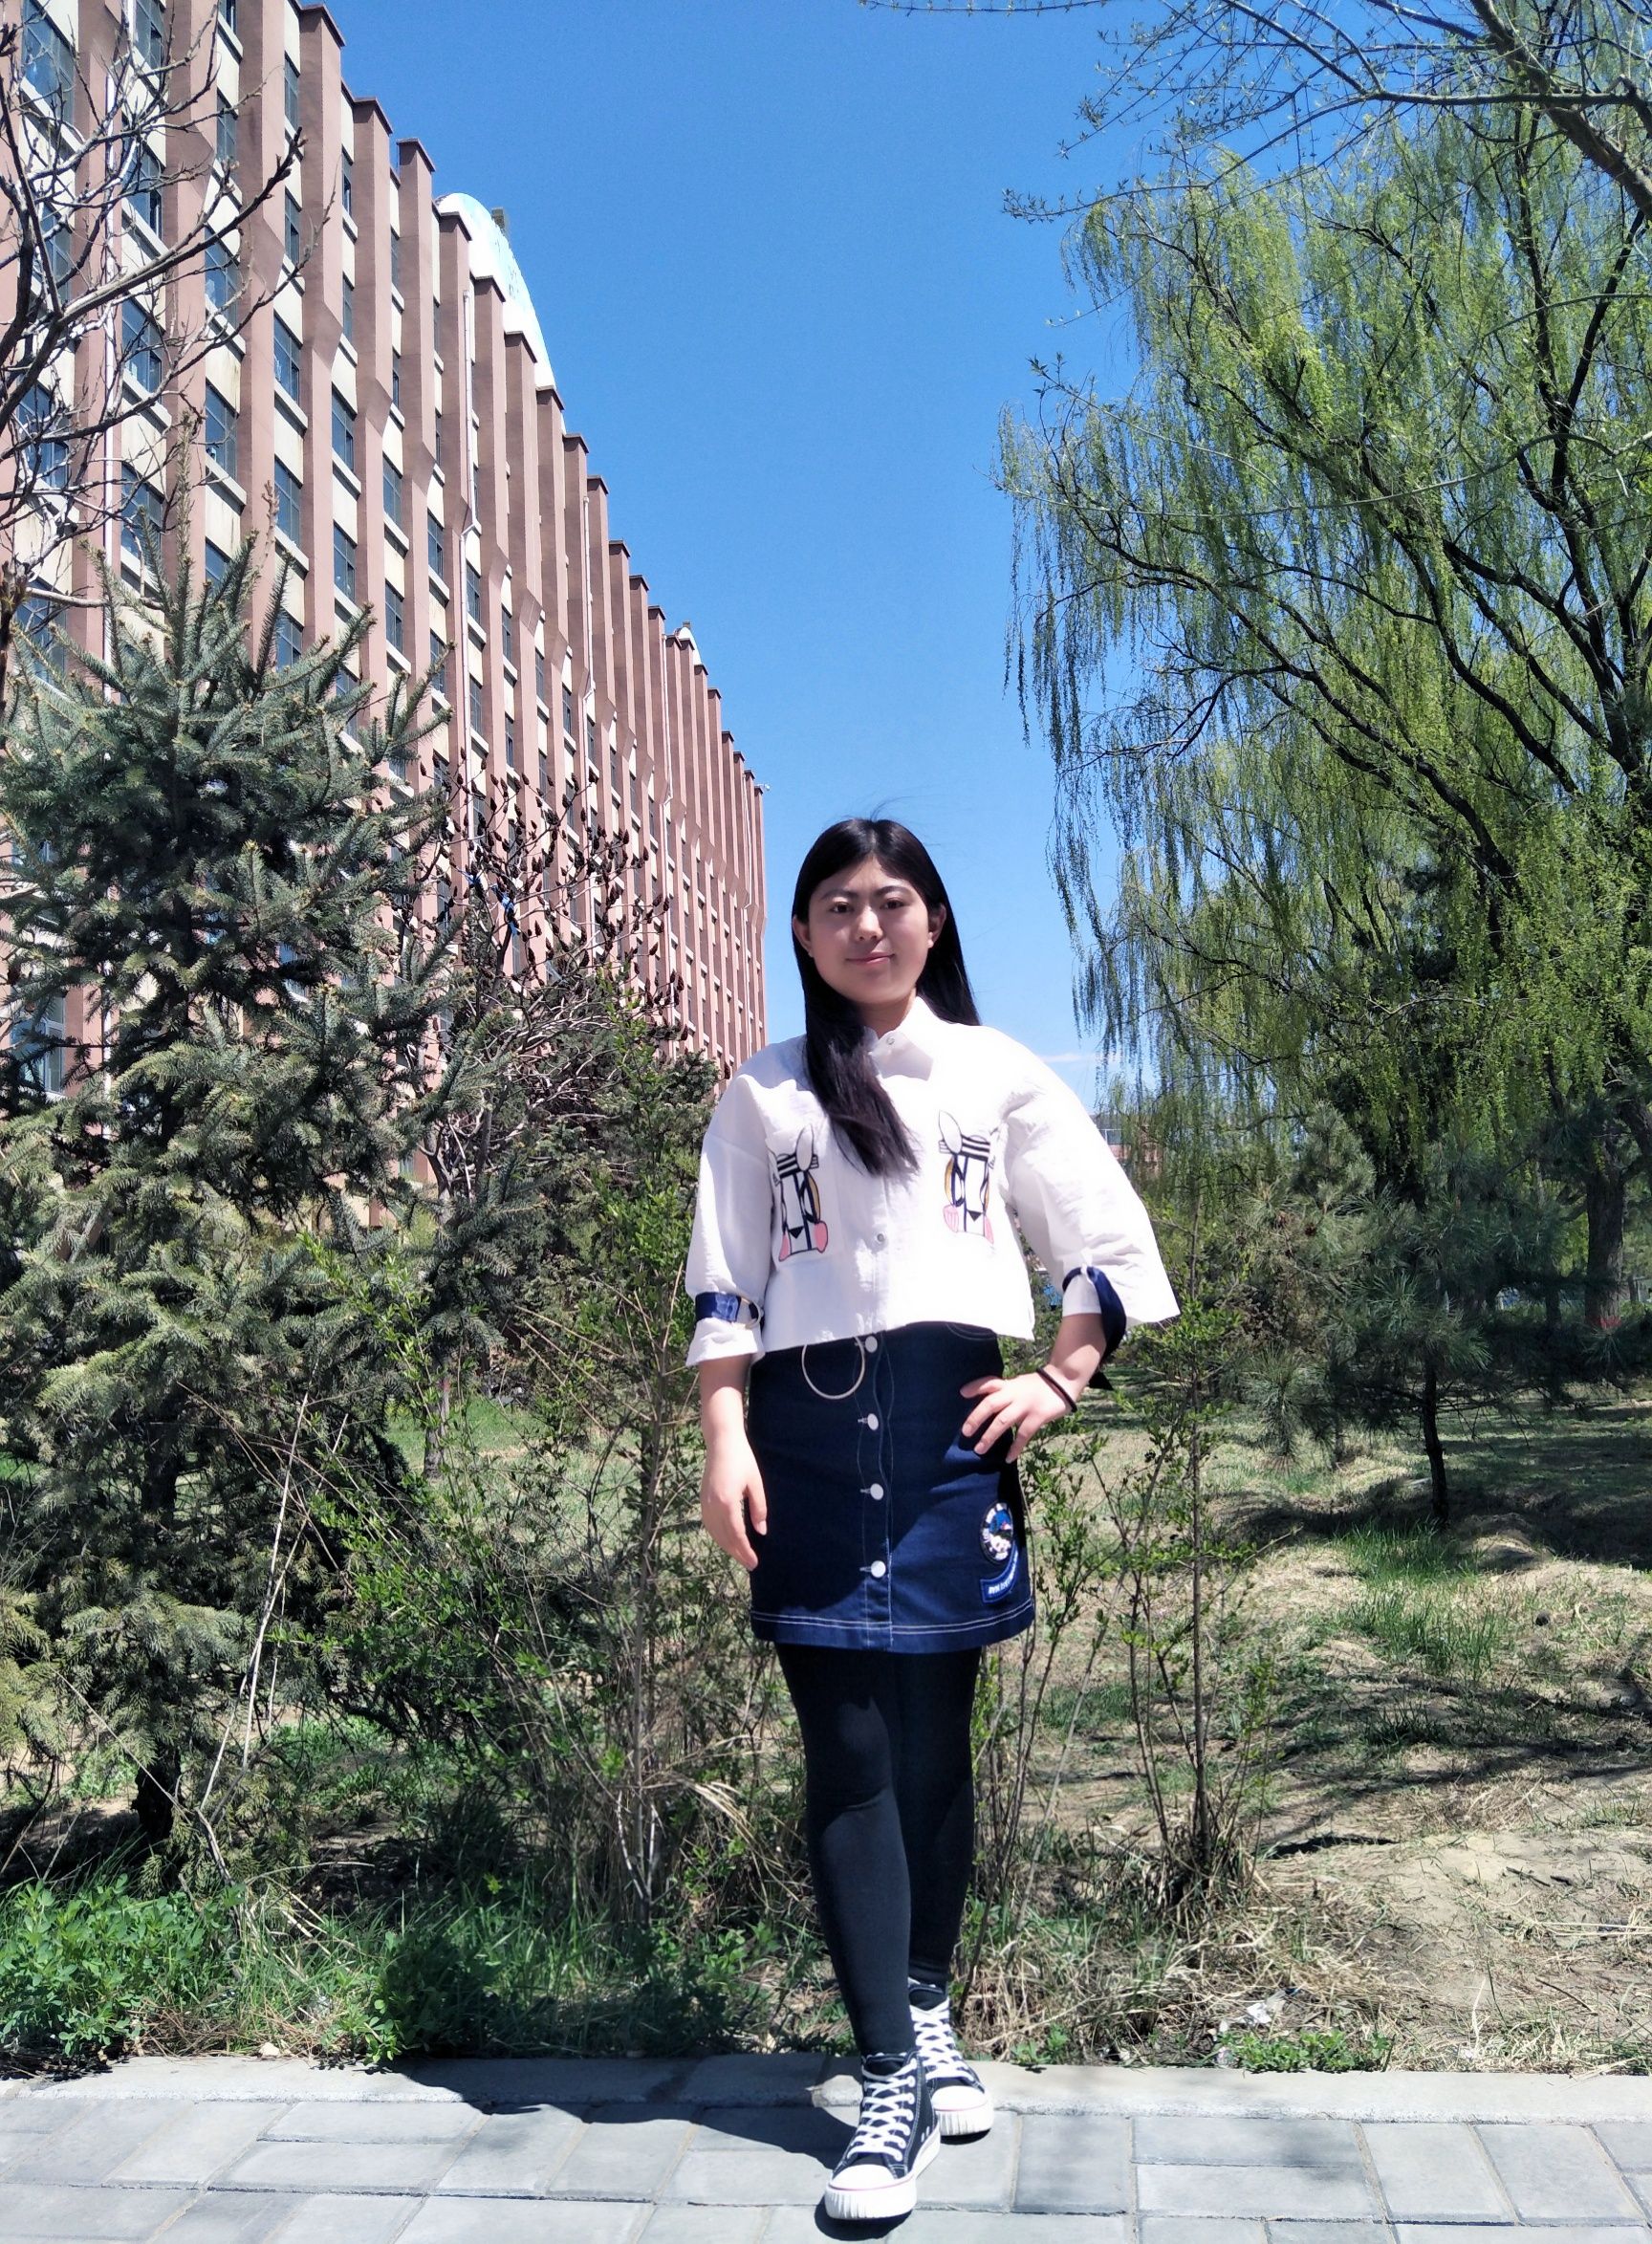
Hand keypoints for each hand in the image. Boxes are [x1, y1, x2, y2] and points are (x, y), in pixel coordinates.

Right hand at [700, 1437, 767, 1570]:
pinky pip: (709, 1524)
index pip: (737, 1534)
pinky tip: (726, 1539)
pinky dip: (718, 1536)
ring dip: (727, 1547)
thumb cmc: (742, 1460)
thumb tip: (761, 1531)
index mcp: (727, 1502)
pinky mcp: (703, 1499)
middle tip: (750, 1564)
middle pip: (724, 1537)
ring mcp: (705, 1503)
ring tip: (740, 1555)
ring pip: (714, 1533)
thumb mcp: (756, 1484)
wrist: (721, 1442)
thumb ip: (759, 1508)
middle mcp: (713, 1506)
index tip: (755, 1562)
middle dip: (737, 1553)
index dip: (745, 1550)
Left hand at [959, 1372, 1067, 1465]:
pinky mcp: (1038, 1416)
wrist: (1064, 1382)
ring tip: (979, 1449)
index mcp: (1009, 1385)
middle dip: (976, 1418)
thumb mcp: (1019, 1383)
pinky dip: (1015, 1448)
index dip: (975, 1387)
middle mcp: (1014, 1394)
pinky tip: (1008, 1458)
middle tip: (965, 1432)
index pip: (988, 1383)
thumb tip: (987, 1402)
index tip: (962, 1393)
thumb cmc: (1038, 1385)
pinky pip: (1023, 1435)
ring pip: (1003, 1421)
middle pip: (990, 1404)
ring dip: (989, 1436)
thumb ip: (1005, 1391)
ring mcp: (1025, 1405)